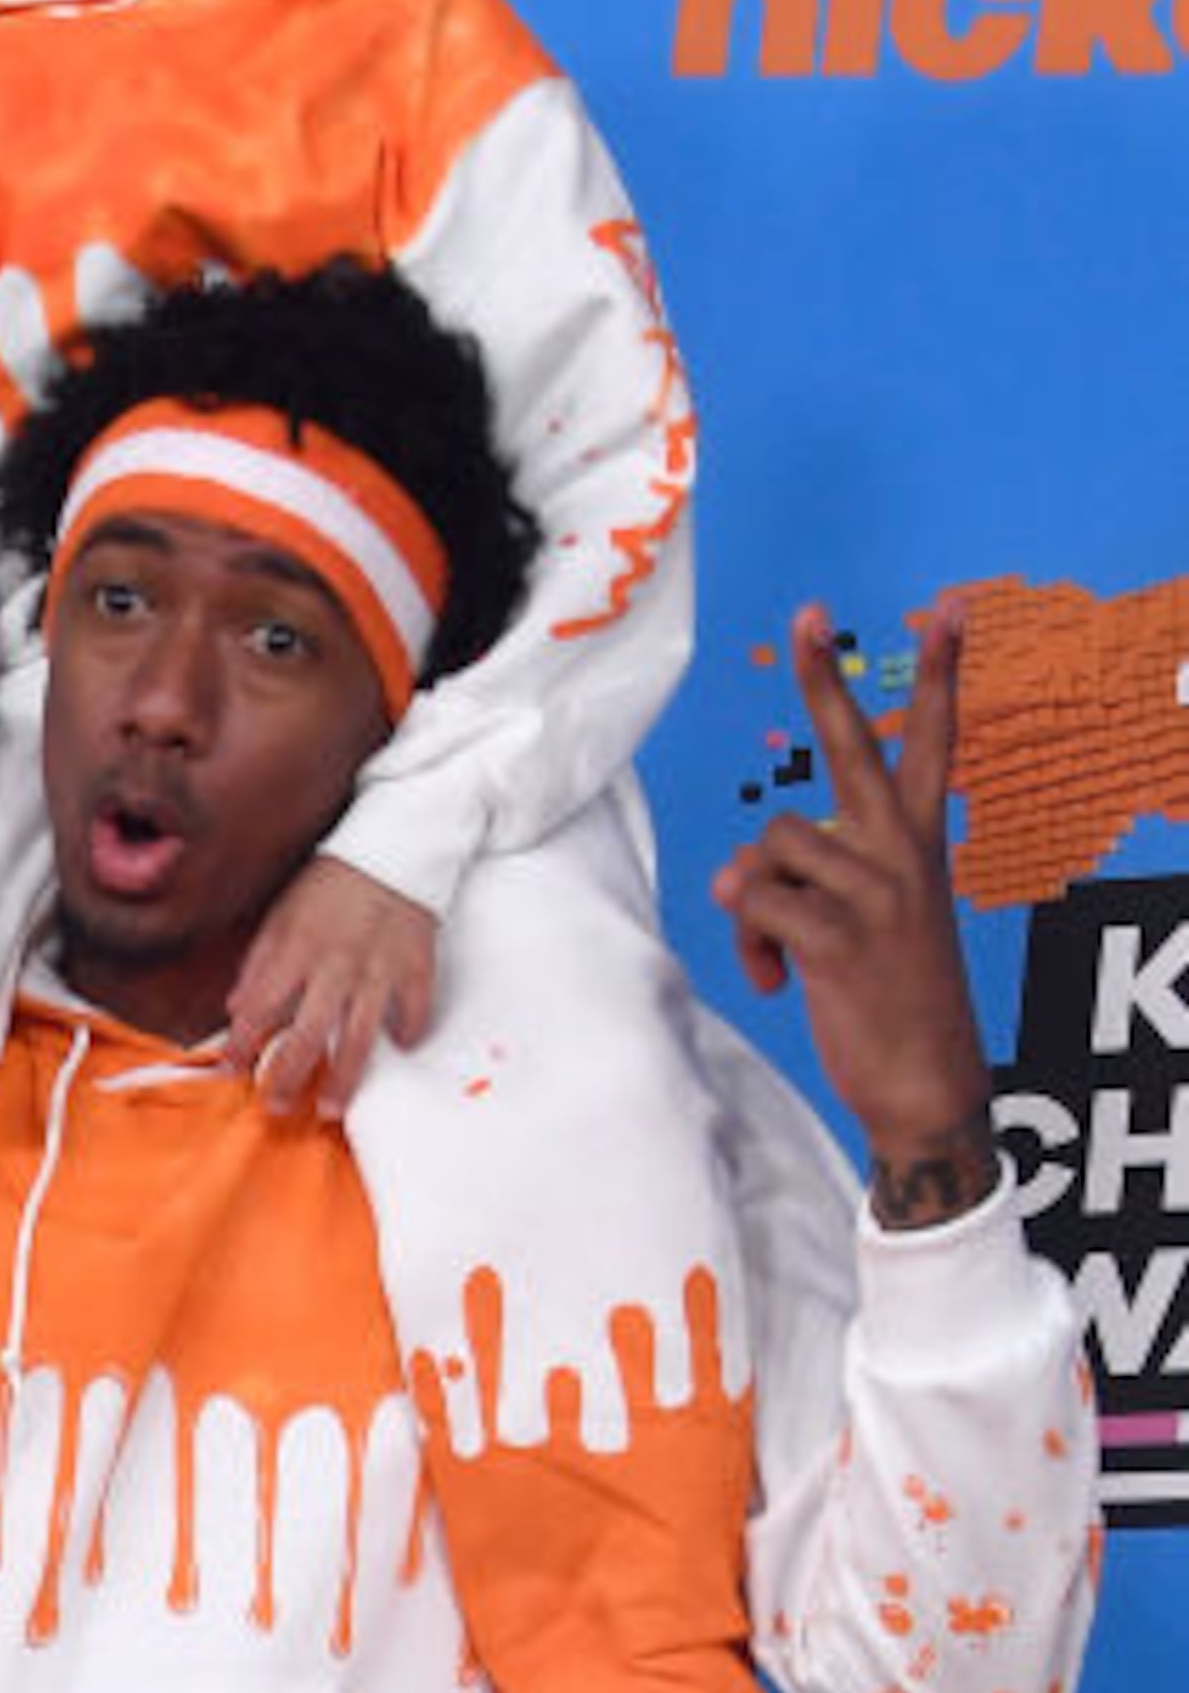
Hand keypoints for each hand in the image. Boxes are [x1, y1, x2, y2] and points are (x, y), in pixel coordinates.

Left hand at [221, 853, 436, 1117]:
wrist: (396, 844)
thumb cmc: (332, 882)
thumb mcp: (283, 912)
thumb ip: (259, 961)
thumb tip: (236, 1007)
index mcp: (298, 948)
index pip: (261, 1007)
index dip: (242, 1042)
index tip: (229, 1070)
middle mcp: (337, 964)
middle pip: (309, 1034)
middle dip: (288, 1076)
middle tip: (276, 1106)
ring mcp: (380, 968)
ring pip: (360, 1036)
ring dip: (344, 1078)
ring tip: (330, 1108)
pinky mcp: (417, 965)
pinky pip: (415, 1009)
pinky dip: (409, 1031)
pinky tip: (400, 1047)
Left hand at [711, 600, 999, 1211]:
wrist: (928, 1085)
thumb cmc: (892, 999)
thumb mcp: (872, 922)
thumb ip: (813, 879)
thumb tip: (741, 873)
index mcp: (920, 844)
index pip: (933, 743)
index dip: (941, 674)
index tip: (951, 607)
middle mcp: (903, 854)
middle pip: (853, 749)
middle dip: (826, 680)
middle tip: (810, 613)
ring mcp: (875, 893)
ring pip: (769, 847)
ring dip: (754, 903)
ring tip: (781, 950)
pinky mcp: (840, 939)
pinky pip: (758, 903)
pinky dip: (749, 940)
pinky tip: (775, 979)